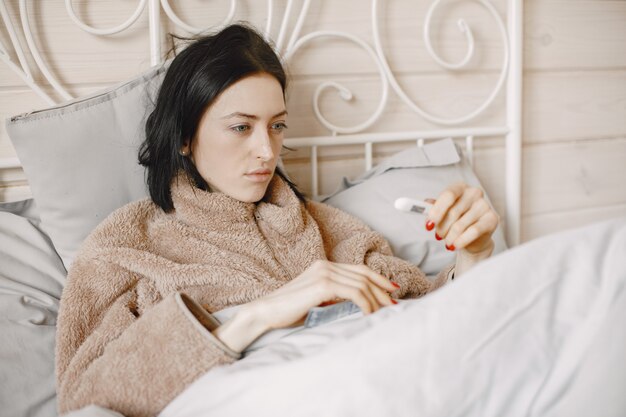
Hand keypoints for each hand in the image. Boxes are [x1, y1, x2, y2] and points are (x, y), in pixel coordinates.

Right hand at [213, 260, 397, 352]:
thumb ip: (333, 296)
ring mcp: (324, 273)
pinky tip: (369, 314)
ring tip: (384, 313)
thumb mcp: (316, 300)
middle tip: (394, 305)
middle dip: (382, 290)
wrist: (266, 312)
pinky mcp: (323, 285)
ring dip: (377, 299)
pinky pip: (354, 292)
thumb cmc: (288, 311)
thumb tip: (356, 303)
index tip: (392, 291)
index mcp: (324, 266)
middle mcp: (325, 265)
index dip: (378, 279)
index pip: (358, 270)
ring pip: (362, 283)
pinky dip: (366, 303)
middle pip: (364, 275)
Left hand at [425, 182, 498, 254]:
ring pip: (460, 225)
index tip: (428, 225)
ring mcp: (484, 205)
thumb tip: (424, 204)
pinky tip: (455, 246)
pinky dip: (461, 241)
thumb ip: (432, 208)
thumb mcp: (442, 213)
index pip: (448, 195)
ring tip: (448, 242)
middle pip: (453, 212)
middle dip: (442, 228)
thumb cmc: (456, 221)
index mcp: (460, 187)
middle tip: (438, 236)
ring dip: (450, 237)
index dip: (436, 211)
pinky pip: (473, 231)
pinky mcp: (492, 219)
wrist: (474, 237)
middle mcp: (474, 193)